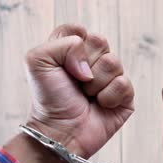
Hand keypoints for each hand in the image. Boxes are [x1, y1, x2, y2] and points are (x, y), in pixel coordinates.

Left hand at [25, 24, 133, 158]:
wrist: (62, 132)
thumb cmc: (49, 100)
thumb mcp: (38, 61)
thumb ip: (62, 43)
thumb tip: (90, 64)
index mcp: (71, 50)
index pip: (79, 30)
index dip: (72, 44)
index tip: (62, 64)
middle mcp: (92, 61)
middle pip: (100, 41)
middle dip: (86, 64)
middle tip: (76, 82)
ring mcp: (110, 78)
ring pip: (114, 63)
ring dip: (96, 83)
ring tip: (87, 96)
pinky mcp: (124, 96)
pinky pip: (124, 83)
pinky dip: (109, 97)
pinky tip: (100, 106)